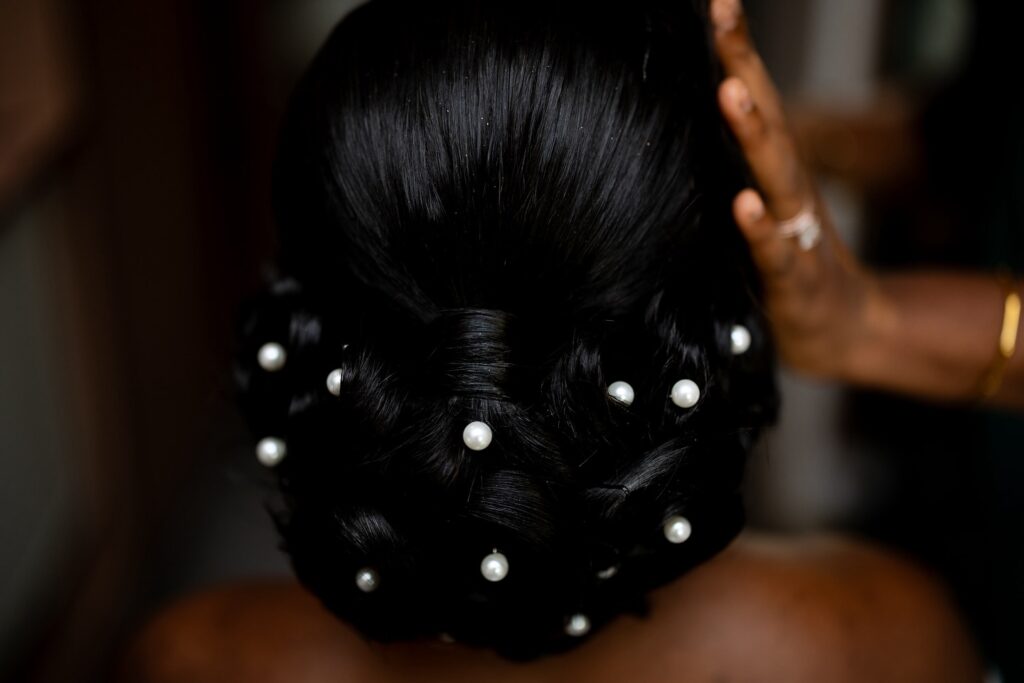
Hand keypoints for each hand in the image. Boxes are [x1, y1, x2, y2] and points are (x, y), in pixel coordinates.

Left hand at [710, 0, 877, 379]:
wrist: (837, 329)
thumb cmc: (785, 262)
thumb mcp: (755, 207)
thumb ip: (729, 170)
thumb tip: (683, 131)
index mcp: (775, 170)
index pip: (754, 99)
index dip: (736, 52)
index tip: (715, 3)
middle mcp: (789, 189)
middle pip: (768, 118)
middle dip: (743, 65)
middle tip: (721, 17)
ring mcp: (796, 232)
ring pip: (777, 176)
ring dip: (754, 133)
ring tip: (730, 92)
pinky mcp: (794, 279)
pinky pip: (776, 252)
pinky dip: (760, 228)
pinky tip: (743, 205)